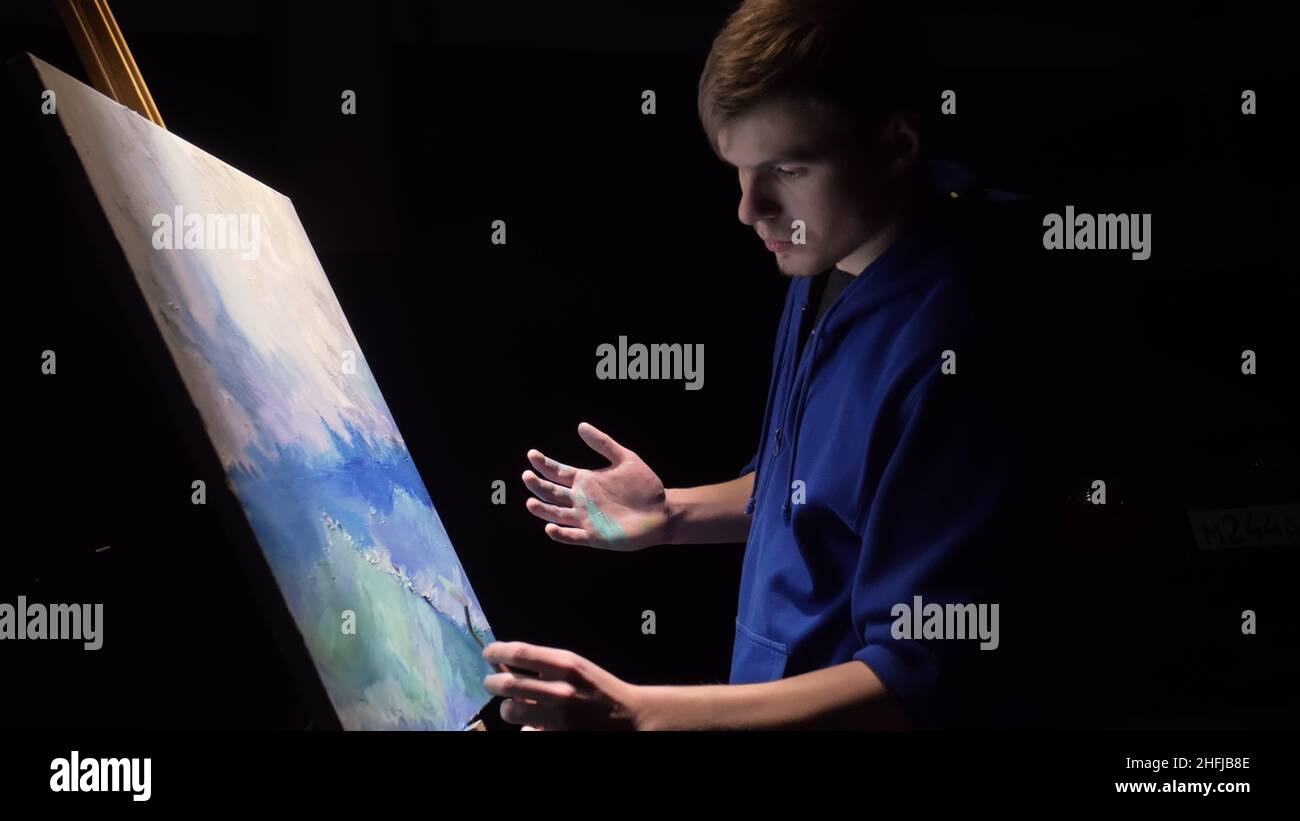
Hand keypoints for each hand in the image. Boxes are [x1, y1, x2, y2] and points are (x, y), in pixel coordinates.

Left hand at [483, 641, 643, 730]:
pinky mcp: (556, 734)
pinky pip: (525, 730)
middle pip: (507, 683)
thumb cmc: (598, 688)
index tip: (488, 653)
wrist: (628, 717)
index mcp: (565, 665)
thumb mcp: (575, 667)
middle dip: (491, 683)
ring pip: (510, 710)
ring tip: (514, 706)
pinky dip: (524, 727)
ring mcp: (557, 716)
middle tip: (490, 683)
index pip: (519, 653)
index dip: (497, 651)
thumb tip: (504, 664)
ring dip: (507, 707)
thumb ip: (543, 664)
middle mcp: (560, 689)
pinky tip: (534, 723)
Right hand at [522, 422, 669, 550]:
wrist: (662, 512)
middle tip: (527, 476)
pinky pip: (573, 536)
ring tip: (531, 502)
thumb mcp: (625, 458)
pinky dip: (561, 534)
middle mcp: (581, 500)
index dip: (544, 465)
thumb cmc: (644, 486)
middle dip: (538, 485)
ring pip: (557, 515)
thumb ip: (603, 443)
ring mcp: (586, 519)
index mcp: (585, 481)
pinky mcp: (595, 537)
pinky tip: (550, 528)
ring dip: (543, 510)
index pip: (558, 472)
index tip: (532, 455)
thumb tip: (581, 426)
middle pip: (552, 493)